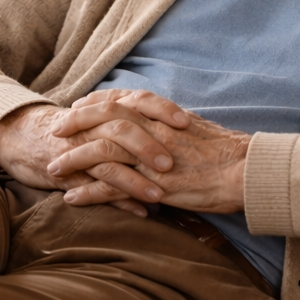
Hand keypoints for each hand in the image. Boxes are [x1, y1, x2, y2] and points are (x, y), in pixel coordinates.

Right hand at [0, 100, 179, 216]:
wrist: (22, 137)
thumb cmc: (72, 128)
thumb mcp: (99, 114)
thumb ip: (130, 116)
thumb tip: (173, 127)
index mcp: (105, 109)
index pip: (136, 101)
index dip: (161, 109)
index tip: (186, 122)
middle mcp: (91, 127)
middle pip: (121, 130)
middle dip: (148, 147)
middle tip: (172, 163)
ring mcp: (78, 152)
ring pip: (107, 163)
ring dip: (135, 181)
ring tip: (160, 196)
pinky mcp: (68, 176)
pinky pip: (94, 189)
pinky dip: (118, 202)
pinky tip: (140, 213)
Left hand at [50, 89, 250, 213]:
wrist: (246, 172)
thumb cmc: (229, 154)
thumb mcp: (198, 129)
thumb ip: (174, 126)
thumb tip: (164, 125)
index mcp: (163, 116)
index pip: (121, 100)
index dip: (96, 103)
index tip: (79, 106)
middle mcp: (153, 130)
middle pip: (104, 117)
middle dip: (75, 123)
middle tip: (56, 132)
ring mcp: (151, 157)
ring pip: (101, 150)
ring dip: (73, 160)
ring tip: (53, 170)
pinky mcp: (153, 184)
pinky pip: (113, 186)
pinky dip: (89, 192)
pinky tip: (72, 199)